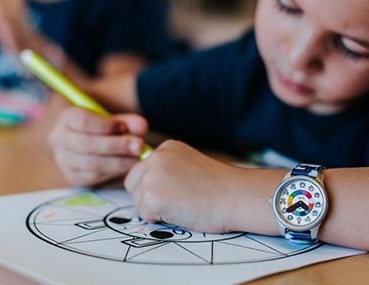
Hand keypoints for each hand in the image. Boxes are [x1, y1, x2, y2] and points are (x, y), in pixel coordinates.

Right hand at [49, 107, 149, 185]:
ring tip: (137, 159)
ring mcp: (64, 161)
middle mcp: (59, 139)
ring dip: (118, 163)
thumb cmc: (100, 126)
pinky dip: (113, 173)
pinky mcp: (73, 178)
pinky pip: (94, 178)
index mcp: (67, 118)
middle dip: (116, 146)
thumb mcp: (112, 119)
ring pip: (91, 164)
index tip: (125, 128)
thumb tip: (142, 127)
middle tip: (139, 146)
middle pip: (86, 144)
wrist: (81, 139)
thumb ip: (127, 122)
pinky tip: (127, 168)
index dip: (106, 125)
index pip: (83, 121)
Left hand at [124, 140, 243, 233]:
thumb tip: (150, 185)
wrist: (235, 196)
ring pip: (138, 201)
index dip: (157, 187)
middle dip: (149, 197)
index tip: (180, 191)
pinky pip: (145, 215)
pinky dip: (160, 219)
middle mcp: (156, 157)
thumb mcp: (190, 166)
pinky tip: (181, 211)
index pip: (143, 170)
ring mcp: (152, 175)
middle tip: (178, 201)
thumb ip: (169, 170)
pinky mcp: (151, 195)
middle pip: (133, 183)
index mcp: (166, 148)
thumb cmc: (220, 188)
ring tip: (184, 204)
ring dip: (156, 209)